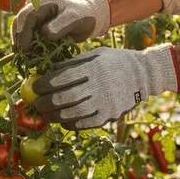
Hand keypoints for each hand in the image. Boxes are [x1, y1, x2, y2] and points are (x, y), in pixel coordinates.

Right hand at [11, 0, 110, 52]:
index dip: (24, 32)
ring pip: (21, 28)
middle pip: (20, 21)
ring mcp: (37, 15)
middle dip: (19, 38)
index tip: (25, 48)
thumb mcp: (74, 19)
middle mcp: (36, 6)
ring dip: (20, 41)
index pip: (28, 16)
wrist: (91, 18)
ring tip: (22, 56)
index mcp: (44, 1)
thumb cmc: (84, 16)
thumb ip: (60, 25)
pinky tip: (27, 54)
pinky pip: (28, 33)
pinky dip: (26, 43)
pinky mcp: (38, 24)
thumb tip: (45, 34)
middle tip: (21, 54)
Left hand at [32, 46, 177, 129]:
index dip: (44, 84)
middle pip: (63, 99)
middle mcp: (98, 86)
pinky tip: (63, 121)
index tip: (35, 86)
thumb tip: (47, 71)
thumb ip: (72, 63)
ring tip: (46, 114)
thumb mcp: (95, 54)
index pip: (61, 79)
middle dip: (44, 103)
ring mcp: (104, 103)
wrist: (144, 75)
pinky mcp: (109, 116)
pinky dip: (70, 124)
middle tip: (36, 103)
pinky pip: (84, 125)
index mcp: (93, 68)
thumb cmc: (115, 61)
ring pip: (71, 115)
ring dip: (54, 116)